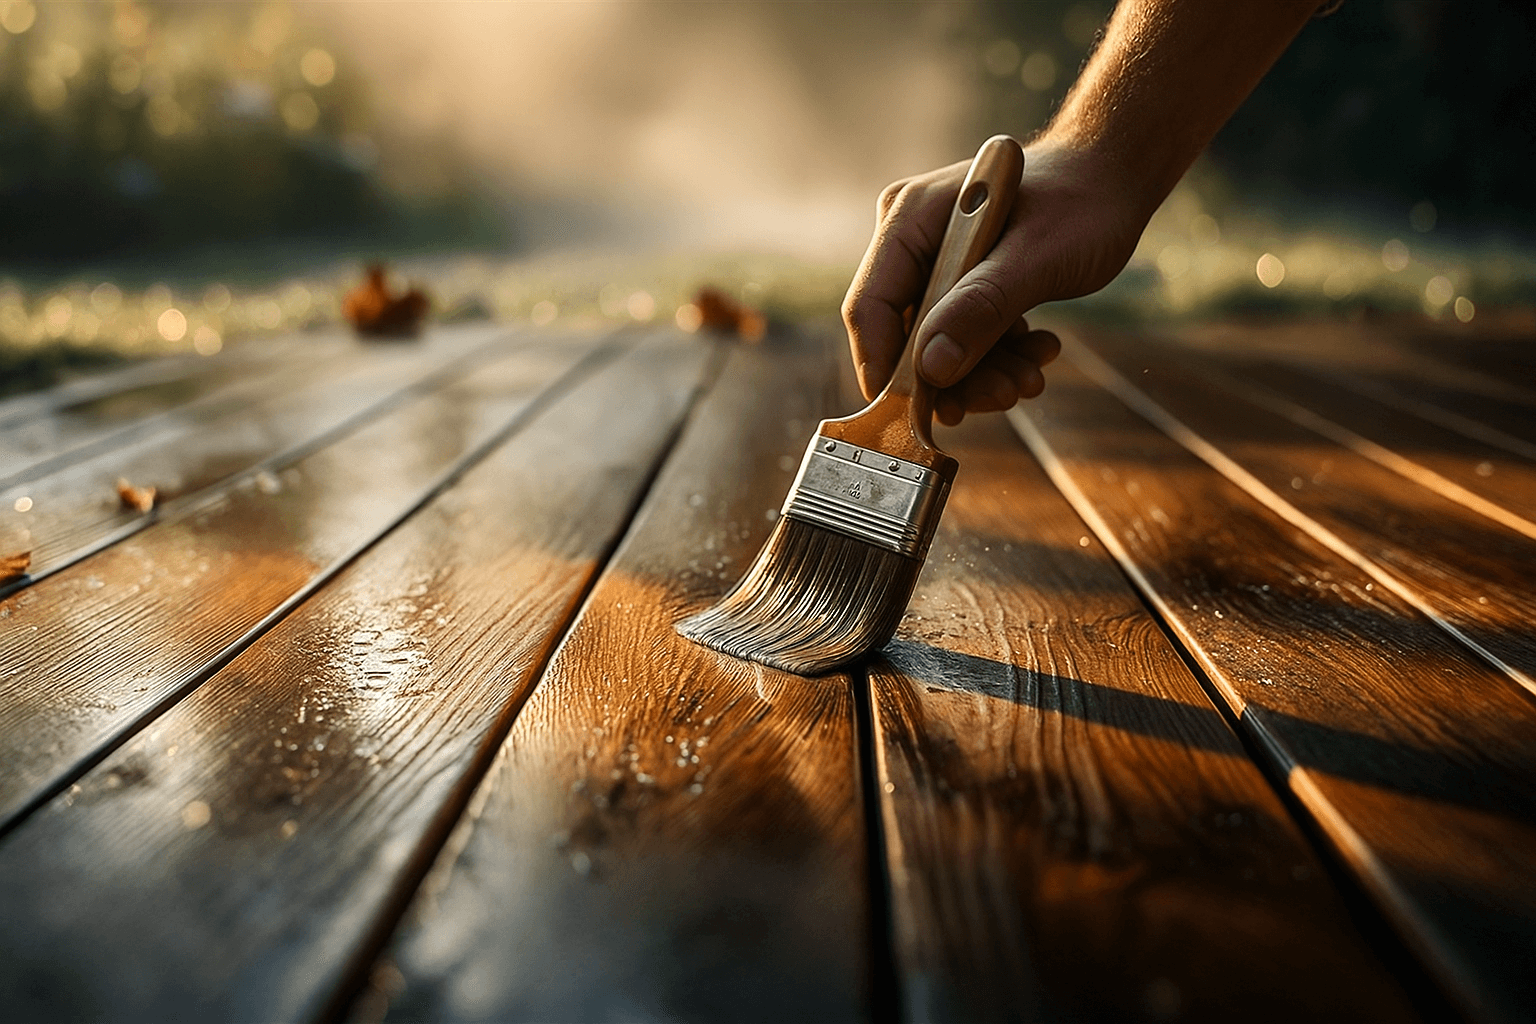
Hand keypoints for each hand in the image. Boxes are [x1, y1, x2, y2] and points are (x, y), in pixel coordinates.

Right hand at [841, 141, 1151, 424]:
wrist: (1113, 180)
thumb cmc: (1080, 201)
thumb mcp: (1035, 259)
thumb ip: (981, 309)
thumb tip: (932, 369)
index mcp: (910, 219)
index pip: (871, 307)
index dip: (884, 367)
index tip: (911, 415)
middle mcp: (912, 240)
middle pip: (905, 332)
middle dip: (952, 375)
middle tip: (1004, 395)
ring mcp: (934, 260)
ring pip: (937, 341)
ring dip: (983, 371)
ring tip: (1030, 378)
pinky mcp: (960, 280)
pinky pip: (964, 332)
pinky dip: (999, 353)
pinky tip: (1038, 351)